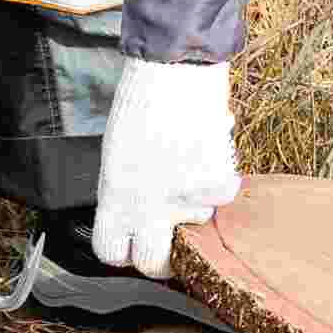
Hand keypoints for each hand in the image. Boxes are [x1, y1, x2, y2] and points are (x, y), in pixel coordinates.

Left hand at [93, 57, 241, 279]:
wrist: (176, 68)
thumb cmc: (142, 103)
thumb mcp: (117, 154)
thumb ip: (125, 192)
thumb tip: (141, 218)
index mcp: (114, 196)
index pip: (110, 252)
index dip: (124, 252)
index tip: (134, 245)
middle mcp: (146, 205)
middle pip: (155, 263)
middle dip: (166, 259)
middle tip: (173, 236)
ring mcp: (184, 199)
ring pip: (198, 219)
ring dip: (197, 198)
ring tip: (189, 158)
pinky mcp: (217, 185)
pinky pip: (223, 194)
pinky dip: (220, 175)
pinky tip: (208, 146)